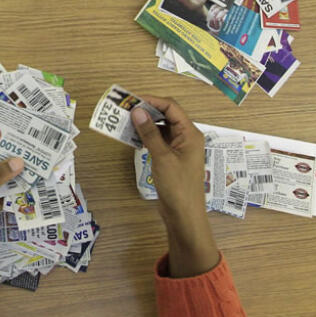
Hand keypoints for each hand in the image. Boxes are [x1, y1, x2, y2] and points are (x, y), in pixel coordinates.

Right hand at [131, 96, 218, 277]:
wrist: (184, 215)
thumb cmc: (177, 186)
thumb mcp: (162, 158)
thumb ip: (150, 133)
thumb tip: (137, 111)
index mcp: (190, 133)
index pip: (171, 107)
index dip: (152, 101)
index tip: (132, 101)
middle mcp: (186, 137)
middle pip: (167, 115)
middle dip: (147, 111)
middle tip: (125, 110)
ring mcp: (179, 148)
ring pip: (161, 128)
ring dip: (145, 124)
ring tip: (125, 122)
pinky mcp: (171, 158)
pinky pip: (159, 141)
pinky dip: (146, 137)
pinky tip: (133, 138)